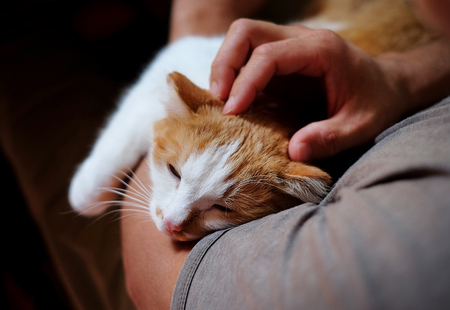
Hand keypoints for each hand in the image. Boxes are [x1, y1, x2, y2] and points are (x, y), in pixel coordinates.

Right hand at [210, 19, 410, 161]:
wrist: (387, 85)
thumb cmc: (375, 103)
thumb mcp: (361, 126)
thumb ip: (329, 138)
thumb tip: (293, 151)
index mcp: (321, 50)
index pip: (268, 55)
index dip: (244, 82)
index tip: (232, 112)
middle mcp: (300, 39)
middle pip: (245, 32)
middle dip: (224, 63)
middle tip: (219, 101)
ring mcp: (288, 46)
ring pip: (241, 39)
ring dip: (224, 67)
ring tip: (222, 102)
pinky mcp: (281, 58)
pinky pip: (247, 56)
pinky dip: (234, 75)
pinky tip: (234, 101)